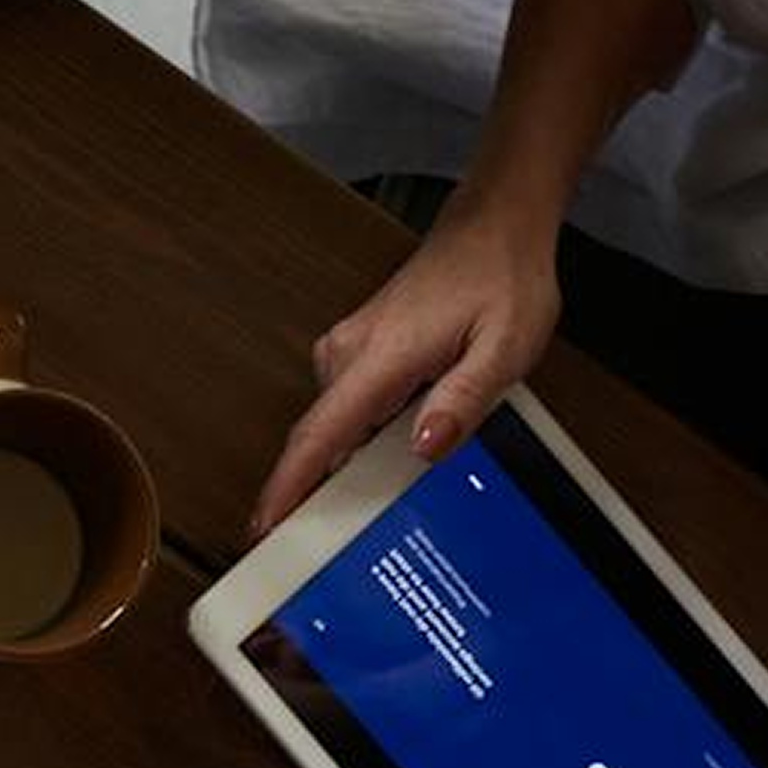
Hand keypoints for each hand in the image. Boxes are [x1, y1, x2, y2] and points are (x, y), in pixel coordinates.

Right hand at [264, 200, 562, 525]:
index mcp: (381, 358)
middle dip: (321, 491)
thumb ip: (464, 400)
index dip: (287, 487)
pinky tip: (399, 447)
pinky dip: (363, 435)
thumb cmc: (502, 279)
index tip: (263, 528)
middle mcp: (348, 353)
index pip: (318, 434)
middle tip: (341, 542)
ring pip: (337, 425)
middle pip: (321, 438)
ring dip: (353, 460)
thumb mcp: (505, 347)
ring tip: (389, 492)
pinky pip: (349, 406)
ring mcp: (347, 349)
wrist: (495, 225)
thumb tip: (423, 446)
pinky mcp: (357, 349)